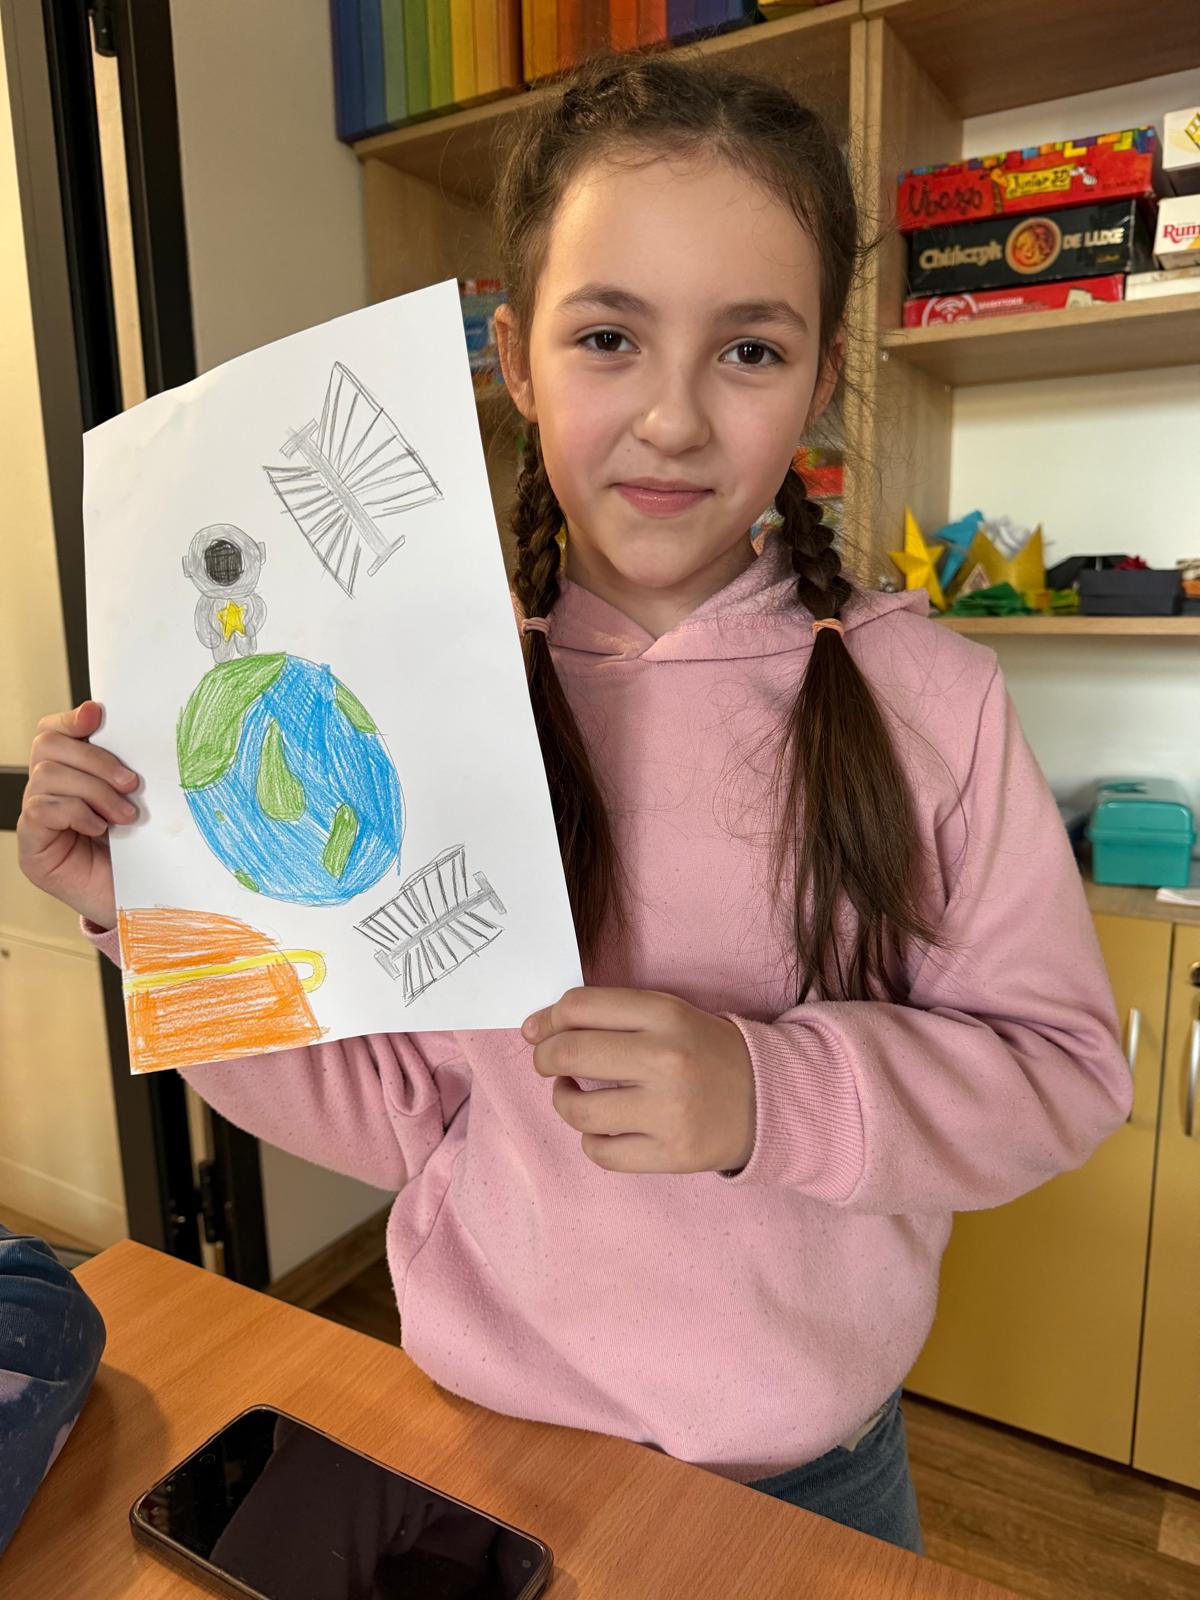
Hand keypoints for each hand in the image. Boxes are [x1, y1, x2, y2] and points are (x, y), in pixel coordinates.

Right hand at [16, 702, 138, 930]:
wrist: (139, 907)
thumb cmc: (141, 856)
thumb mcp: (138, 805)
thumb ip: (125, 772)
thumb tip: (135, 736)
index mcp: (71, 775)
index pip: (55, 731)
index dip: (73, 718)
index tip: (99, 714)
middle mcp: (47, 792)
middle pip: (48, 745)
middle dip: (95, 760)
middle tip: (131, 784)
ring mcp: (35, 819)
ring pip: (48, 774)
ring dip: (94, 791)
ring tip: (125, 817)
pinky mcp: (32, 846)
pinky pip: (41, 809)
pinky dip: (75, 812)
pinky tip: (98, 830)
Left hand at [523, 987, 755, 1174]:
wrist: (771, 1098)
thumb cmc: (707, 1053)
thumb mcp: (669, 1015)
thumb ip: (610, 1015)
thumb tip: (537, 1029)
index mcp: (665, 1014)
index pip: (579, 1006)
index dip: (548, 1019)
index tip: (540, 1031)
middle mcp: (666, 1059)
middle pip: (570, 1053)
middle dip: (545, 1059)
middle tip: (550, 1064)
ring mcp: (669, 1110)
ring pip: (579, 1110)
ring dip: (564, 1101)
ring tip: (575, 1095)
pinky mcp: (672, 1154)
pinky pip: (602, 1153)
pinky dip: (591, 1140)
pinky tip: (604, 1128)